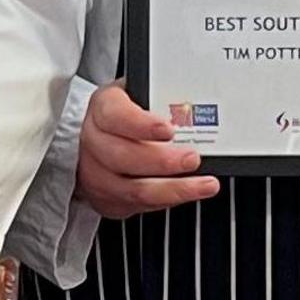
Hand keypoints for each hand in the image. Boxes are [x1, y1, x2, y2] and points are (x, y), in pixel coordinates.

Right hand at [75, 84, 217, 219]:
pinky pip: (139, 205)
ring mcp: (97, 174)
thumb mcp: (142, 93)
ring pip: (132, 189)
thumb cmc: (130, 113)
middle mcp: (94, 141)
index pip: (114, 116)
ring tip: (205, 184)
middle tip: (192, 158)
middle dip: (162, 161)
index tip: (168, 129)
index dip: (141, 125)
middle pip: (122, 157)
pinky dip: (167, 200)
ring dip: (172, 189)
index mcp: (103, 108)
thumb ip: (164, 97)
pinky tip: (188, 193)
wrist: (102, 137)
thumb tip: (197, 106)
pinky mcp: (107, 199)